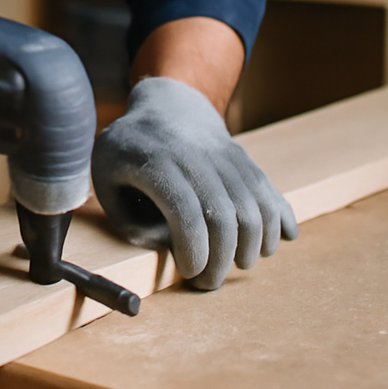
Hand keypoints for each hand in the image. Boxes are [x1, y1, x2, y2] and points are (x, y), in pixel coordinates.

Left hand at [92, 76, 296, 290]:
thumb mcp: (106, 180)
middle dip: (221, 261)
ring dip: (252, 247)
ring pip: (254, 207)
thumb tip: (166, 246)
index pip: (185, 212)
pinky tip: (281, 241)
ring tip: (237, 264)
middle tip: (208, 283)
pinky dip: (279, 220)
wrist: (167, 104)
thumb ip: (128, 220)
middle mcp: (195, 155)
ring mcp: (225, 155)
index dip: (193, 251)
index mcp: (156, 161)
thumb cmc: (130, 150)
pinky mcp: (245, 159)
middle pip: (225, 216)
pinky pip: (269, 192)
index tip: (188, 273)